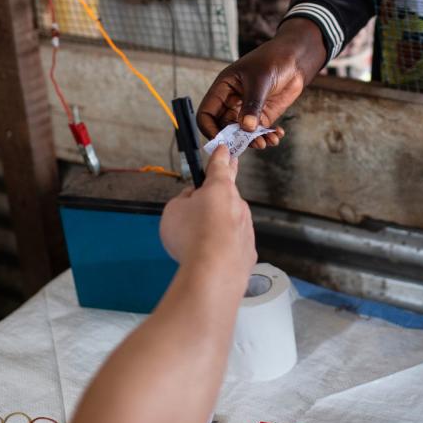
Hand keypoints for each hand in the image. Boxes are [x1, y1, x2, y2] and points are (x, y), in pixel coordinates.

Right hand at [160, 146, 255, 279]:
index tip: (224, 148)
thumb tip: (193, 199)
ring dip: (218, 226)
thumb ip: (184, 200)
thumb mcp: (173, 210)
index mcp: (219, 187)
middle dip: (217, 196)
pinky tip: (212, 258)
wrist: (213, 273)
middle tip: (211, 193)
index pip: (220, 165)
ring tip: (199, 242)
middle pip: (226, 195)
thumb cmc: (190, 236)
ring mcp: (246, 227)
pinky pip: (234, 243)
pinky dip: (224, 247)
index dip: (220, 156)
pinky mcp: (249, 250)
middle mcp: (238, 204)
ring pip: (231, 221)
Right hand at [197, 19, 327, 147]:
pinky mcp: (263, 114)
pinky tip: (276, 135)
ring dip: (253, 141)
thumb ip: (252, 105)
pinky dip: (267, 136)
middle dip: (236, 139)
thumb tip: (246, 128)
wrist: (295, 58)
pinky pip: (260, 131)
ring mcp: (248, 110)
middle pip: (224, 128)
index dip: (210, 129)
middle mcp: (232, 102)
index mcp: (223, 89)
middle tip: (251, 143)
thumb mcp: (260, 81)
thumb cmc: (273, 60)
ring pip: (243, 133)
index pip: (206, 114)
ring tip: (266, 141)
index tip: (223, 142)